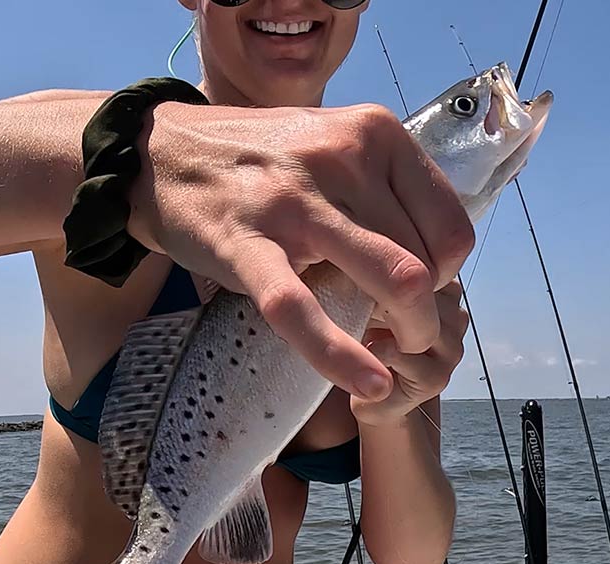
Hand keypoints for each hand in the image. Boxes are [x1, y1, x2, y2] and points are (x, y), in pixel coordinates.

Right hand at [125, 101, 474, 401]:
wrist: (159, 155)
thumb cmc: (258, 161)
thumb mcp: (333, 145)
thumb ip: (382, 189)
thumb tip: (431, 254)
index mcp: (375, 134)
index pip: (450, 226)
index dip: (445, 274)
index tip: (418, 293)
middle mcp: (345, 158)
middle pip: (426, 262)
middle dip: (424, 314)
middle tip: (403, 335)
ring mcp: (295, 202)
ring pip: (392, 280)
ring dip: (406, 335)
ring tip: (394, 359)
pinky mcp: (247, 244)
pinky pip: (303, 309)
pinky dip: (342, 355)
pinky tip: (369, 384)